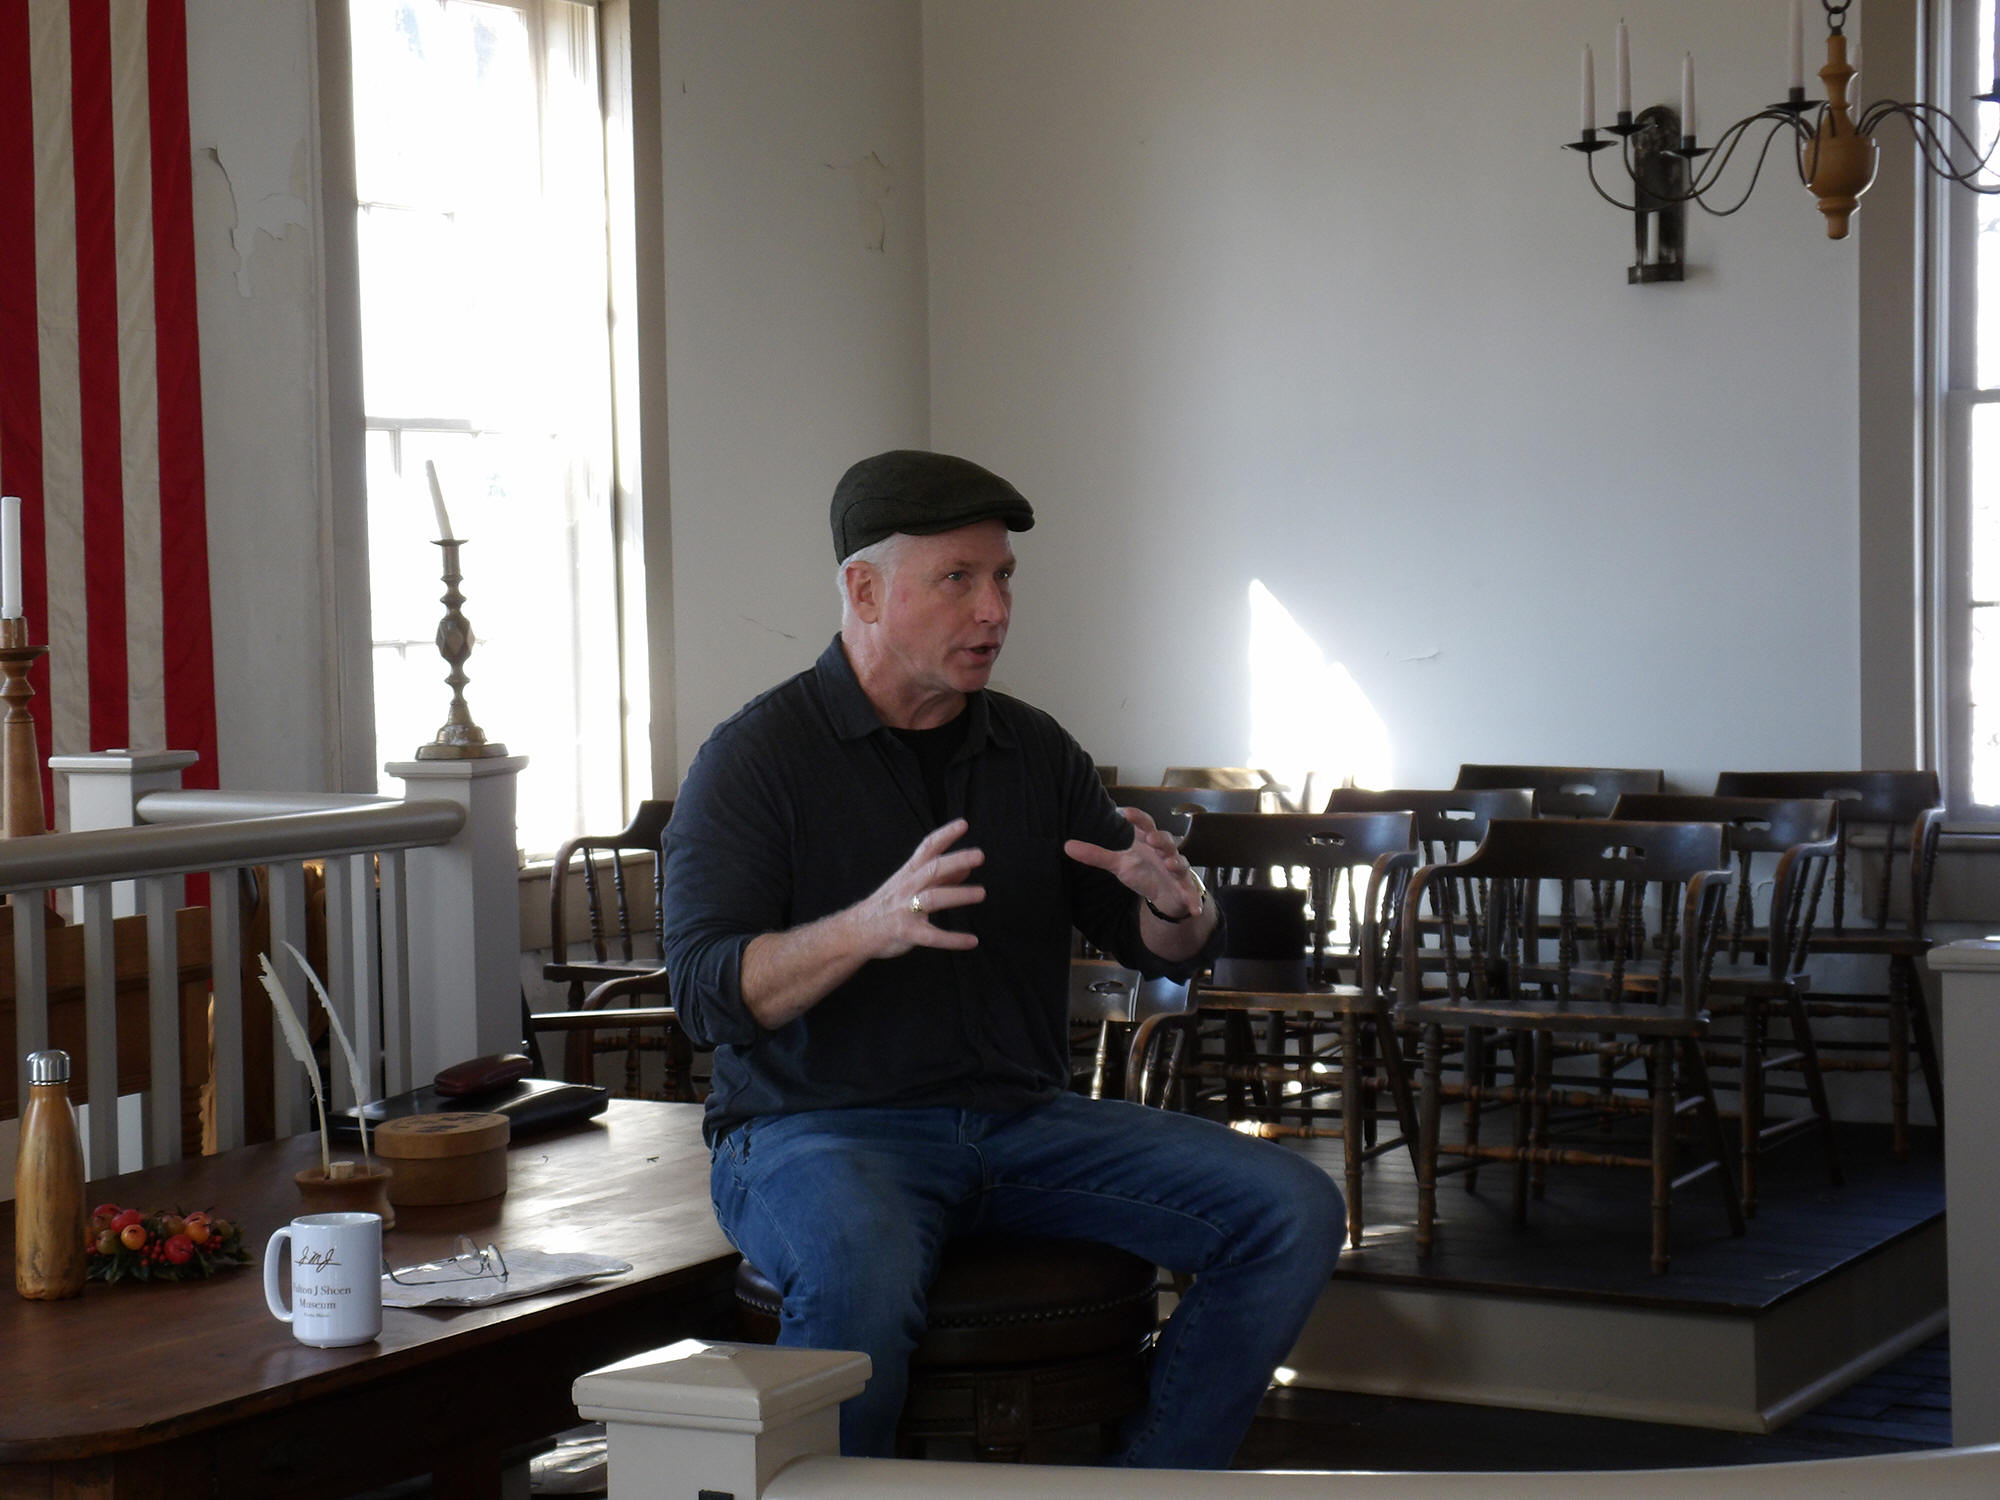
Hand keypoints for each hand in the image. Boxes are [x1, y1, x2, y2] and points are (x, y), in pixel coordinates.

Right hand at [861, 818, 985, 958]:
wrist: (857, 930)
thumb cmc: (889, 904)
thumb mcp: (910, 885)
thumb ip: (939, 878)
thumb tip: (966, 870)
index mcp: (909, 873)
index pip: (927, 848)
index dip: (945, 835)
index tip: (963, 824)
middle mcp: (908, 887)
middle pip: (933, 869)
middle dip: (956, 861)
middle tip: (979, 855)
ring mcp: (906, 909)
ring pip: (933, 898)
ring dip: (958, 895)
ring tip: (981, 893)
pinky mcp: (907, 932)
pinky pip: (932, 936)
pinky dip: (953, 939)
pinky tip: (972, 941)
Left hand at [1063, 807, 1203, 920]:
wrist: (1165, 891)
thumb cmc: (1142, 869)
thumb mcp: (1118, 863)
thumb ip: (1095, 855)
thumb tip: (1066, 846)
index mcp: (1148, 841)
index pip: (1144, 823)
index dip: (1137, 817)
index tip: (1124, 812)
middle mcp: (1164, 851)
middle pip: (1166, 839)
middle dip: (1160, 838)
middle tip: (1150, 838)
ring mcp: (1176, 868)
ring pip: (1180, 862)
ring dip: (1176, 862)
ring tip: (1170, 864)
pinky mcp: (1184, 887)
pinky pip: (1190, 893)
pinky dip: (1193, 900)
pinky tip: (1194, 909)